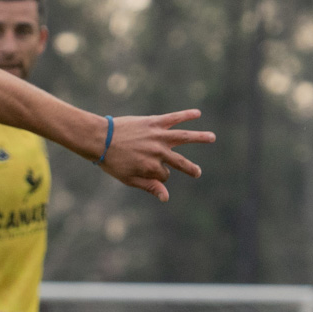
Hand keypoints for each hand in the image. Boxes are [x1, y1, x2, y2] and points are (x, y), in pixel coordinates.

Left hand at [99, 110, 213, 201]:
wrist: (100, 139)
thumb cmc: (112, 162)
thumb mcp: (129, 179)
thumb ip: (149, 186)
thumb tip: (166, 198)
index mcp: (152, 167)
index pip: (164, 175)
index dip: (157, 176)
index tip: (146, 171)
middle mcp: (158, 152)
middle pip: (180, 162)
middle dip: (190, 169)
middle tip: (197, 173)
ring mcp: (158, 136)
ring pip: (184, 137)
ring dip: (200, 137)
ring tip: (212, 137)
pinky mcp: (154, 122)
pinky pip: (173, 118)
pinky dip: (186, 115)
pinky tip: (197, 113)